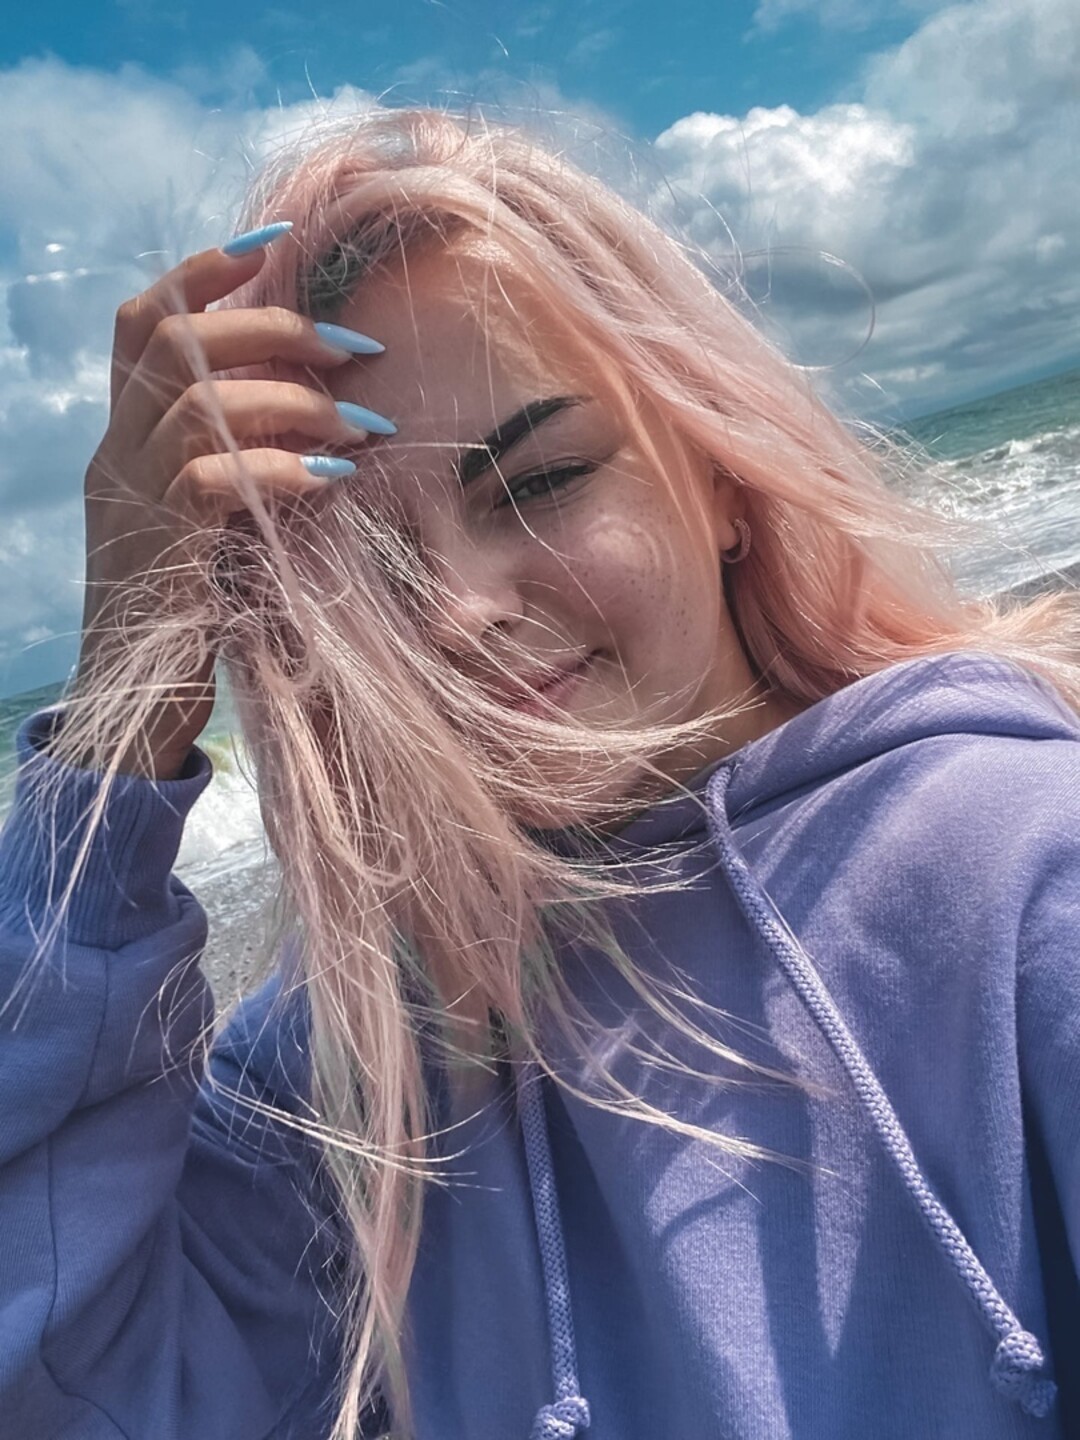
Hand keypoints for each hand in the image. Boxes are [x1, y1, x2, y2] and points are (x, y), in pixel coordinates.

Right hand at [74, 224, 392, 777]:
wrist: (135, 710)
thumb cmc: (196, 613)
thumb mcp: (215, 521)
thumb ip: (240, 459)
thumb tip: (319, 411)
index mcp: (125, 439)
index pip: (142, 322)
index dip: (204, 271)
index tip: (276, 242)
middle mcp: (115, 455)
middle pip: (176, 341)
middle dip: (274, 326)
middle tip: (358, 349)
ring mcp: (129, 501)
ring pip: (199, 401)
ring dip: (295, 400)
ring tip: (364, 425)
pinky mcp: (159, 552)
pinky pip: (213, 479)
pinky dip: (281, 468)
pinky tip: (332, 479)